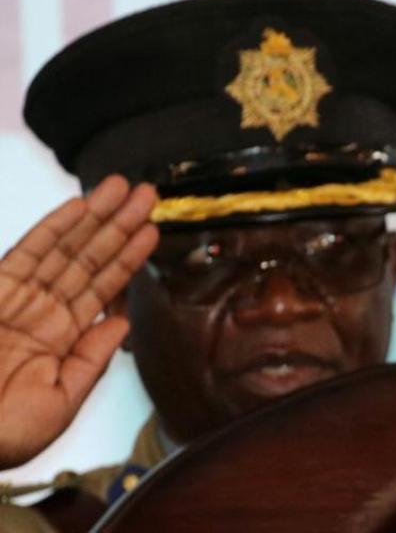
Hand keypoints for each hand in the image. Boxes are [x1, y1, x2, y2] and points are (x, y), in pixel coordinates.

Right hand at [0, 176, 157, 468]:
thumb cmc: (0, 434)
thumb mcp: (59, 403)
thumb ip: (91, 359)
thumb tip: (123, 322)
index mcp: (62, 340)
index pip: (104, 289)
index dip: (129, 259)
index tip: (153, 231)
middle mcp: (43, 313)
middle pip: (90, 260)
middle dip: (120, 226)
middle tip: (150, 194)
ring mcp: (18, 298)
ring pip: (65, 249)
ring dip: (96, 217)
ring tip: (126, 189)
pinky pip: (28, 253)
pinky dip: (54, 228)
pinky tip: (80, 206)